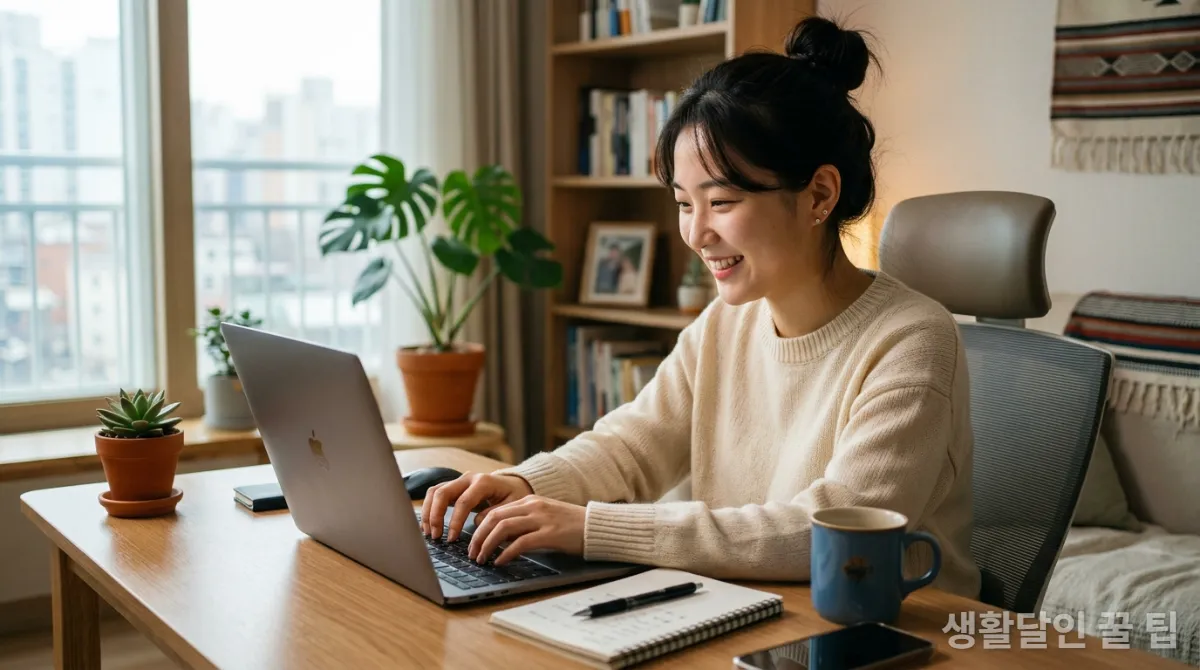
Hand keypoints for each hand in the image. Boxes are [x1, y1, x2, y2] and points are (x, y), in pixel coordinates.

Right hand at [420, 472, 532, 541]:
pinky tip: (428, 525)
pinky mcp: (454, 486)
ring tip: (428, 533)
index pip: (463, 502)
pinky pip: (435, 494)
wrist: (514, 485)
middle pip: (442, 492)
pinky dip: (429, 509)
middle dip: (435, 516)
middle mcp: (468, 478)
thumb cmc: (514, 497)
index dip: (455, 522)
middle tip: (435, 536)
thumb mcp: (511, 506)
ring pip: (434, 491)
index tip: (451, 539)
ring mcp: (459, 481)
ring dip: (428, 512)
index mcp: (483, 482)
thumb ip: (494, 514)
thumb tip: (476, 524)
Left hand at [467, 496, 585, 565]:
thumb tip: (500, 539)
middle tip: (471, 553)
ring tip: (481, 559)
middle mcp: (533, 507)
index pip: (495, 511)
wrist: (597, 526)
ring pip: (503, 528)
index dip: (480, 527)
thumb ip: (523, 524)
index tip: (473, 542)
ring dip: (487, 545)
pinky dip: (506, 553)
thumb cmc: (571, 526)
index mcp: (530, 501)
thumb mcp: (544, 519)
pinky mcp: (550, 534)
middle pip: (494, 518)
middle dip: (478, 537)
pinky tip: (500, 562)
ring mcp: (542, 519)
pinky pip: (520, 543)